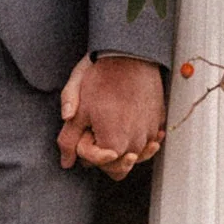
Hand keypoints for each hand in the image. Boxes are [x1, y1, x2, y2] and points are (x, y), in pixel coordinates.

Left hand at [58, 55, 165, 180]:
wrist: (130, 55)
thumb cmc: (101, 79)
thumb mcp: (78, 108)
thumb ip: (68, 139)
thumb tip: (65, 161)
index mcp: (113, 144)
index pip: (96, 163)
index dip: (85, 148)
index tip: (86, 128)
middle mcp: (135, 145)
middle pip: (117, 168)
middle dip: (105, 155)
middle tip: (97, 130)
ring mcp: (150, 134)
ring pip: (133, 156)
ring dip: (122, 147)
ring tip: (113, 125)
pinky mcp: (158, 123)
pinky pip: (147, 141)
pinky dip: (137, 137)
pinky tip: (129, 123)